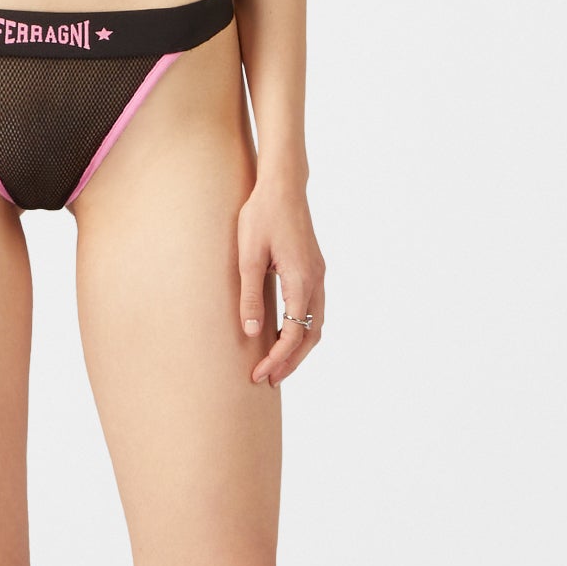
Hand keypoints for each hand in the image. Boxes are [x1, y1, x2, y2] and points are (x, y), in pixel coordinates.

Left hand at [237, 181, 323, 385]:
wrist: (283, 185)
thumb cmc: (262, 215)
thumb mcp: (248, 256)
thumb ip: (251, 296)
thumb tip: (252, 332)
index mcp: (302, 279)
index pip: (293, 333)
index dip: (277, 358)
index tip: (259, 374)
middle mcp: (316, 280)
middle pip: (311, 334)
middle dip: (291, 361)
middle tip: (269, 380)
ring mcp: (318, 274)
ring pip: (316, 323)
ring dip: (299, 347)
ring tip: (278, 365)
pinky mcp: (313, 268)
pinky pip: (314, 308)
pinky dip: (303, 329)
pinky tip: (285, 334)